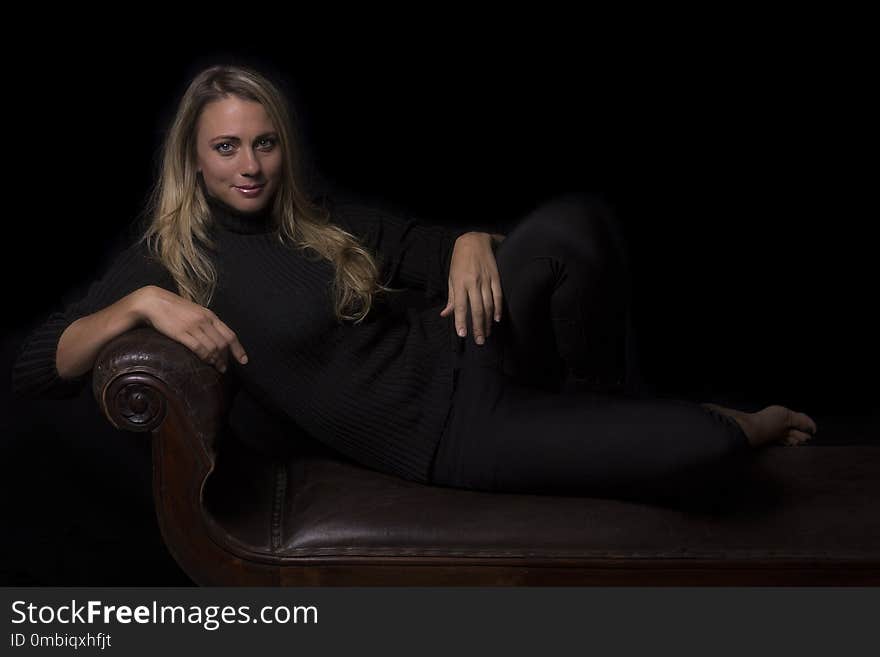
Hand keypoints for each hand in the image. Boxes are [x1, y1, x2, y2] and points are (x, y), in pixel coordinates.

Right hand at [133, 286, 247, 373]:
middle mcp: (205, 320)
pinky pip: (199, 348)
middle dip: (227, 358)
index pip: (230, 334)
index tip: (244, 360)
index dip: (238, 349)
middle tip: (225, 368)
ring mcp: (193, 326)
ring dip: (217, 360)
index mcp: (210, 315)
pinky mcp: (181, 332)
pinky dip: (206, 357)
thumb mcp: (195, 312)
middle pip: (223, 343)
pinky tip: (206, 363)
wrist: (153, 302)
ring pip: (213, 347)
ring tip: (217, 368)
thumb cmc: (173, 308)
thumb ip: (205, 322)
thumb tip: (214, 338)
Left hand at [439, 232, 503, 344]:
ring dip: (487, 322)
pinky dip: (498, 309)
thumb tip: (446, 315)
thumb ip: (450, 298)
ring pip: (488, 305)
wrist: (474, 240)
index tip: (463, 335)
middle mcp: (473, 282)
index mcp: (459, 283)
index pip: (459, 306)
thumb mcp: (451, 277)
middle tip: (479, 341)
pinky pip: (498, 296)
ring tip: (486, 334)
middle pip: (476, 309)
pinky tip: (496, 319)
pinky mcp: (496, 277)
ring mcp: (485, 280)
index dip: (461, 321)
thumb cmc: (459, 260)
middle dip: (477, 327)